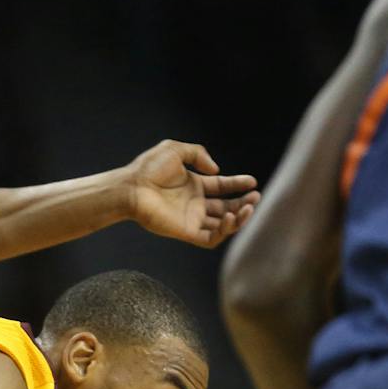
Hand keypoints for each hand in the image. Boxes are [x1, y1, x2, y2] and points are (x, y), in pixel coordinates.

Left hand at [124, 139, 258, 249]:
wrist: (132, 187)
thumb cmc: (148, 168)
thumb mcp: (176, 150)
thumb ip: (198, 155)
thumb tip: (216, 170)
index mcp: (193, 185)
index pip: (222, 187)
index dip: (238, 184)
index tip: (252, 181)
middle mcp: (195, 204)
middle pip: (226, 206)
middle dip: (243, 203)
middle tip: (255, 197)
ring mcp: (191, 219)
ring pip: (222, 225)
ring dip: (239, 218)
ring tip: (249, 207)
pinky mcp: (186, 232)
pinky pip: (210, 238)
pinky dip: (224, 231)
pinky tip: (231, 218)